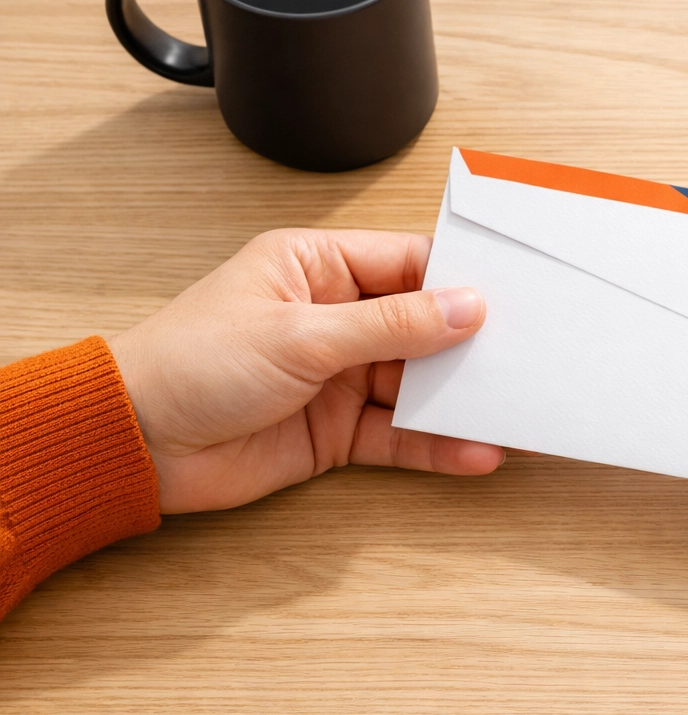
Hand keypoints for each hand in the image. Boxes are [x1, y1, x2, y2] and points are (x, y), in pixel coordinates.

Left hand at [109, 229, 504, 513]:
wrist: (132, 444)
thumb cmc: (188, 364)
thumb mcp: (299, 335)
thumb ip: (391, 325)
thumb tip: (466, 308)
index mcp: (317, 267)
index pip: (409, 263)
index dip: (463, 279)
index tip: (515, 295)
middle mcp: (333, 316)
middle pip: (423, 326)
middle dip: (472, 343)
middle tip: (527, 355)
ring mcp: (337, 375)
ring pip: (417, 383)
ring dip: (460, 399)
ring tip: (512, 409)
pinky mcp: (336, 430)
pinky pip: (400, 434)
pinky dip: (437, 444)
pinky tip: (475, 450)